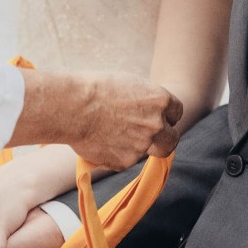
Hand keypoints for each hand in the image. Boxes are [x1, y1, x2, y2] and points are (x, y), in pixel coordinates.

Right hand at [14, 71, 182, 171]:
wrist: (71, 107)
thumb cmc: (94, 89)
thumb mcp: (128, 85)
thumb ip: (144, 101)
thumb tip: (145, 112)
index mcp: (160, 101)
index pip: (176, 112)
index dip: (165, 115)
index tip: (155, 116)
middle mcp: (156, 125)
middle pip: (172, 139)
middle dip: (163, 138)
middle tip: (149, 137)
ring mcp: (142, 146)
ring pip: (144, 151)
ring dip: (133, 145)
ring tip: (108, 132)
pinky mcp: (124, 162)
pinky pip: (123, 160)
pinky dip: (114, 154)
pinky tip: (98, 141)